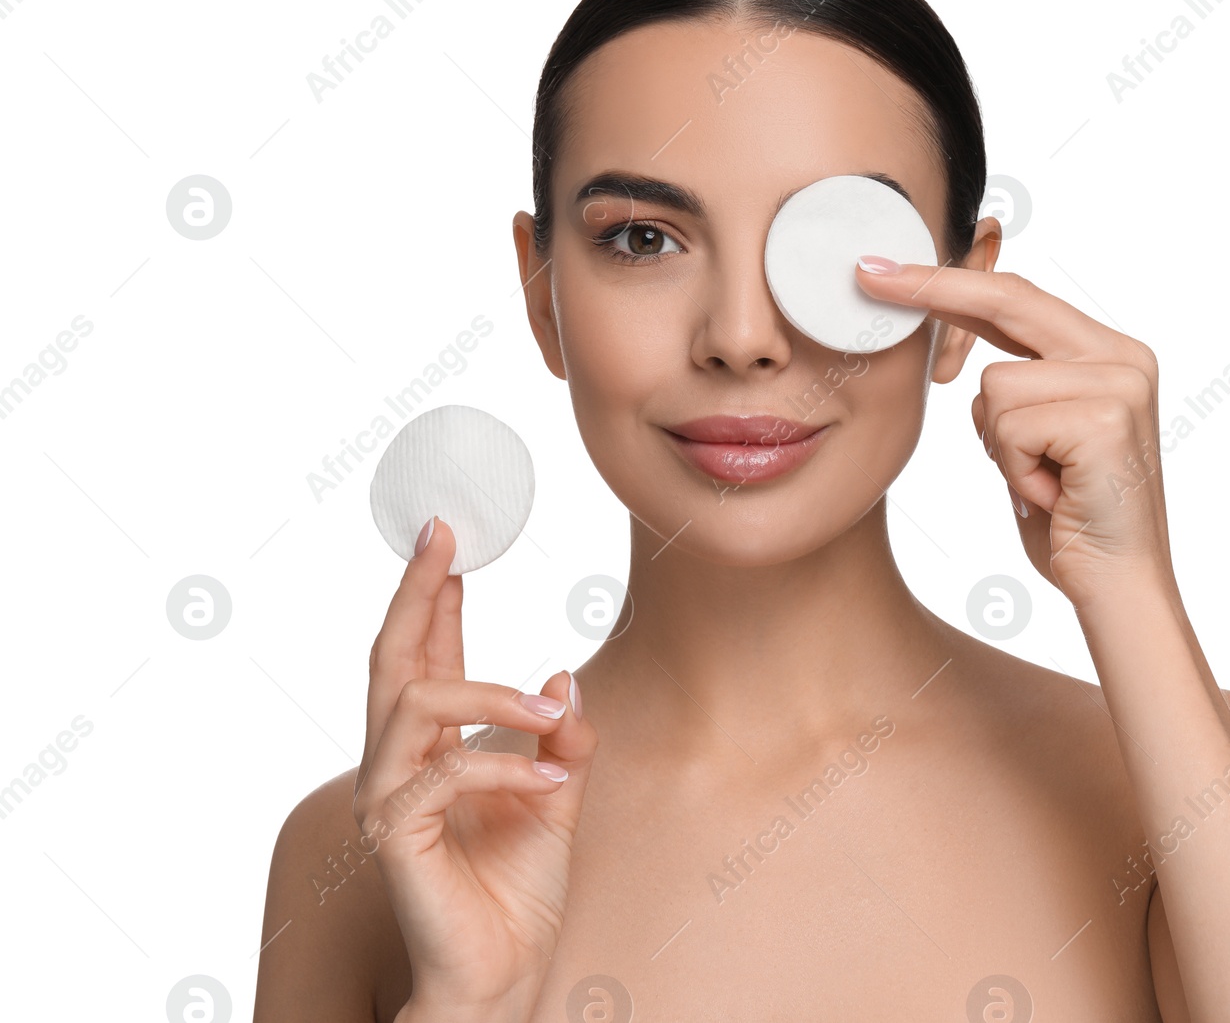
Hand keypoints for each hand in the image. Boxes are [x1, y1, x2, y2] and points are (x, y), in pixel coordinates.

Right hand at [354, 516, 597, 1013]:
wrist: (504, 969)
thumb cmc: (520, 886)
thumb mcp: (559, 791)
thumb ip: (560, 734)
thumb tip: (562, 675)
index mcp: (435, 746)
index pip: (427, 655)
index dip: (435, 595)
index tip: (450, 538)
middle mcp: (400, 762)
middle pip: (394, 657)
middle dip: (418, 591)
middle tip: (443, 539)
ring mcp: (389, 796)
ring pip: (416, 701)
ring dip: (491, 694)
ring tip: (547, 713)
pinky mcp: (396, 834)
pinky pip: (445, 770)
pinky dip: (506, 765)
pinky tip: (551, 775)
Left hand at [856, 259, 1175, 611]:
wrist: (1119, 591)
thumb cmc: (1067, 522)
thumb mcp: (1033, 439)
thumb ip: (1014, 386)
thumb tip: (954, 350)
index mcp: (1110, 354)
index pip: (1018, 300)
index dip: (949, 282)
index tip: (887, 271)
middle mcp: (1124, 356)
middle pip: (1007, 303)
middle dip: (933, 290)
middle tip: (868, 276)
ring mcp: (1120, 383)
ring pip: (994, 386)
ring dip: (998, 448)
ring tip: (1041, 482)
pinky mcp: (1106, 418)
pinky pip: (1007, 425)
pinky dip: (1014, 470)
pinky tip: (1052, 495)